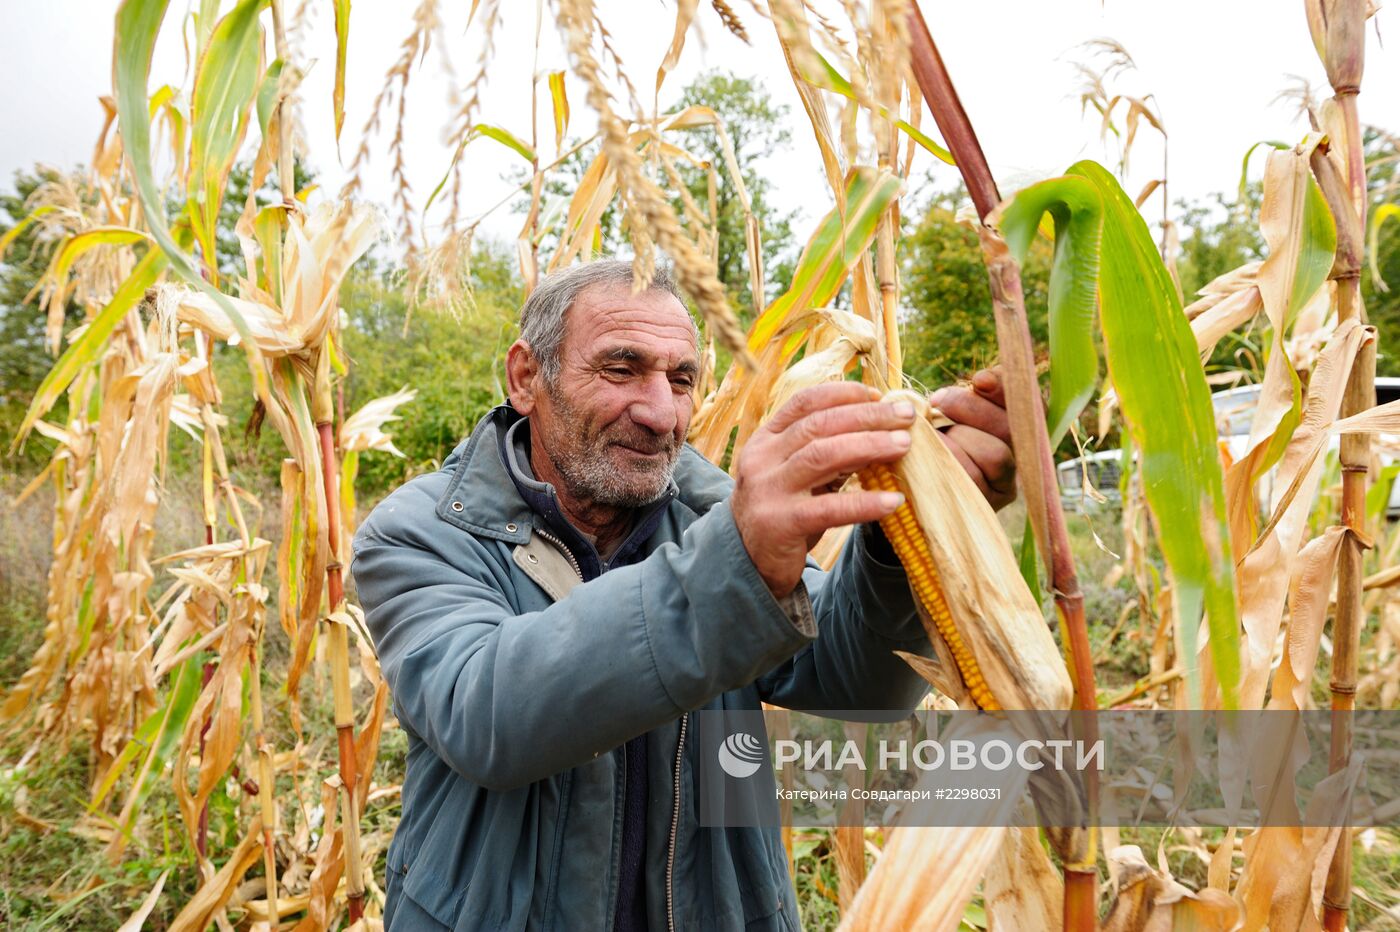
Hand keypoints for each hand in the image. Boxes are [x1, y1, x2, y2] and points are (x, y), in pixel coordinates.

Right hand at [731, 382, 915, 597]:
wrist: (748, 561)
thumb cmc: (783, 510)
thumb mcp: (797, 474)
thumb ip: (825, 450)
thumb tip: (879, 428)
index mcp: (765, 440)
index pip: (804, 403)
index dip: (843, 393)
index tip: (878, 394)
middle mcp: (762, 459)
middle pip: (819, 425)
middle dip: (866, 416)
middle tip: (905, 415)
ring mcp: (768, 490)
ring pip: (822, 456)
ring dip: (869, 445)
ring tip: (904, 445)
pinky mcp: (780, 523)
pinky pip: (829, 509)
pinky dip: (865, 503)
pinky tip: (893, 500)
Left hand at [928, 368, 1016, 510]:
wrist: (914, 475)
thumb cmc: (936, 434)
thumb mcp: (951, 407)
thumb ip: (973, 392)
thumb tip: (983, 380)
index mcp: (1019, 425)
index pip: (1030, 402)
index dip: (1006, 389)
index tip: (979, 380)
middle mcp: (1021, 454)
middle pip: (1011, 427)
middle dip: (970, 408)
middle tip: (937, 401)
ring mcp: (1008, 482)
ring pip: (997, 455)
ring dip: (959, 437)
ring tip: (933, 433)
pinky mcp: (990, 503)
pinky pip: (974, 480)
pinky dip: (949, 461)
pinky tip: (929, 454)